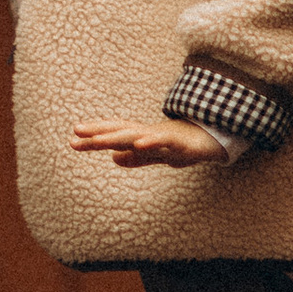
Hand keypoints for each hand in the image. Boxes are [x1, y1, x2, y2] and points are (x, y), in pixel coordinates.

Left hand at [71, 119, 230, 168]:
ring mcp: (165, 137)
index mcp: (144, 137)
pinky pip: (164, 142)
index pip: (115, 134)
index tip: (73, 138)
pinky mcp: (181, 143)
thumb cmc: (186, 145)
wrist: (219, 139)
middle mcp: (151, 133)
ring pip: (137, 136)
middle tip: (75, 135)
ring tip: (96, 141)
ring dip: (116, 137)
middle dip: (98, 134)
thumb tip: (114, 159)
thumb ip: (137, 157)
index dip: (95, 135)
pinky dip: (151, 142)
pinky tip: (137, 144)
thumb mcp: (159, 155)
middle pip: (120, 133)